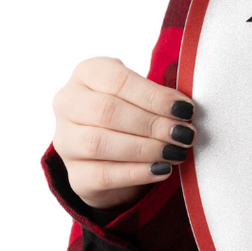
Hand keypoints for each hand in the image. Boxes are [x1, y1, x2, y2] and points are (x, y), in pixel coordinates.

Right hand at [51, 57, 195, 209]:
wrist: (113, 155)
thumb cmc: (133, 114)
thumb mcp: (142, 95)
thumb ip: (158, 98)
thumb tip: (185, 110)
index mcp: (86, 74)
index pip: (117, 81)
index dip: (154, 96)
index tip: (185, 109)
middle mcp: (68, 104)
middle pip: (106, 112)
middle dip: (152, 124)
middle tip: (184, 134)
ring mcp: (66, 142)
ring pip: (98, 144)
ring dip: (145, 149)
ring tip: (176, 152)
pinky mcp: (76, 176)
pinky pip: (103, 175)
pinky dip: (137, 173)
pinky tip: (162, 169)